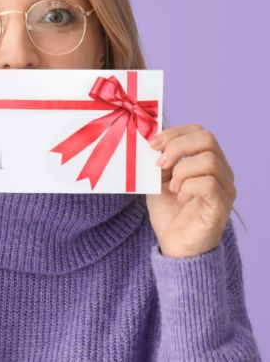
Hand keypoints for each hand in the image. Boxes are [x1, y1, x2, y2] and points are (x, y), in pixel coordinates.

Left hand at [145, 123, 235, 257]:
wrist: (173, 244)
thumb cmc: (168, 211)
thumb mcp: (157, 179)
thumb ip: (158, 160)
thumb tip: (152, 141)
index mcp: (205, 161)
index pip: (199, 132)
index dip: (174, 133)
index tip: (152, 144)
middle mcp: (221, 171)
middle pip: (207, 139)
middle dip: (177, 147)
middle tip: (160, 164)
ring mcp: (224, 188)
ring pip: (209, 161)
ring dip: (182, 171)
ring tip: (172, 187)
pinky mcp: (222, 205)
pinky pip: (209, 184)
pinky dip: (188, 187)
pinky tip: (180, 198)